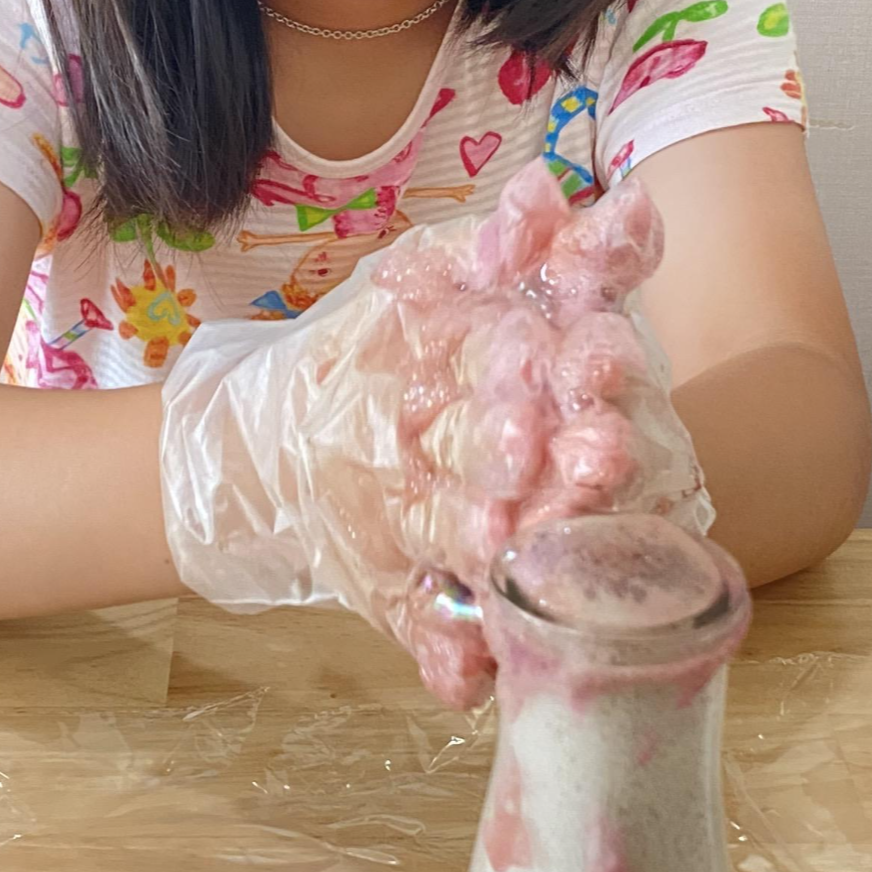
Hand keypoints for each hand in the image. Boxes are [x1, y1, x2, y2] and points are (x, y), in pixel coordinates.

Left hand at [159, 163, 708, 703]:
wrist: (270, 445)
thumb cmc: (380, 349)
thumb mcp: (440, 275)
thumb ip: (507, 241)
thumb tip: (544, 193)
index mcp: (542, 390)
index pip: (583, 373)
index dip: (595, 367)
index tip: (601, 358)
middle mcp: (525, 472)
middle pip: (562, 469)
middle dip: (579, 464)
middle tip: (591, 456)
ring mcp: (476, 543)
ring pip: (506, 548)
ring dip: (513, 550)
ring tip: (504, 542)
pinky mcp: (425, 608)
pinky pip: (444, 639)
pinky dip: (452, 661)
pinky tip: (461, 678)